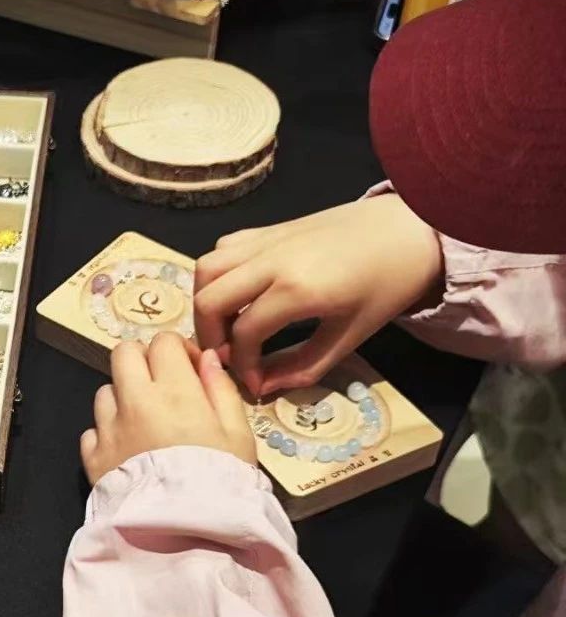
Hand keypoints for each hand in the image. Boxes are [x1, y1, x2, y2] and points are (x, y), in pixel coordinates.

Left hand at [80, 333, 255, 485]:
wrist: (185, 533)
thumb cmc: (220, 482)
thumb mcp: (239, 434)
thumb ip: (221, 389)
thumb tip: (205, 358)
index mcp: (173, 390)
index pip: (163, 341)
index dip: (177, 349)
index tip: (189, 370)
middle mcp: (134, 402)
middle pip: (123, 353)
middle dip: (142, 360)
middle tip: (161, 385)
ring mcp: (108, 429)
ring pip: (105, 391)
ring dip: (123, 398)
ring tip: (145, 423)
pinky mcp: (92, 457)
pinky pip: (92, 430)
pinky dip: (107, 433)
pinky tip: (128, 450)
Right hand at [194, 194, 442, 396]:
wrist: (411, 229)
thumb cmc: (388, 285)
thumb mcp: (350, 336)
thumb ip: (302, 367)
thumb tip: (263, 388)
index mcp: (298, 290)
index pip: (243, 334)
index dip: (242, 367)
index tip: (254, 384)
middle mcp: (272, 260)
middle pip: (209, 300)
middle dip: (209, 338)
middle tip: (227, 357)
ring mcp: (267, 240)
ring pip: (206, 268)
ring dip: (206, 302)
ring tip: (224, 326)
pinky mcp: (268, 229)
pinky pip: (223, 249)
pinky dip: (217, 274)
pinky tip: (237, 293)